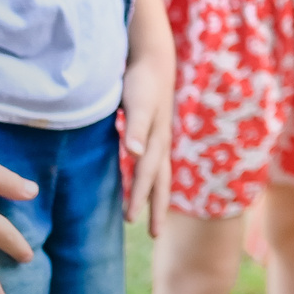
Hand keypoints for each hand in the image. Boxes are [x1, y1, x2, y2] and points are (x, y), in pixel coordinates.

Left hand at [120, 50, 172, 237]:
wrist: (154, 58)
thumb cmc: (143, 80)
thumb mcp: (138, 102)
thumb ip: (135, 127)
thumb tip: (134, 155)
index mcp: (156, 140)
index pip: (147, 176)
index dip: (139, 197)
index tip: (131, 221)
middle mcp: (161, 142)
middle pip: (160, 181)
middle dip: (156, 206)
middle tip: (152, 234)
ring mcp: (160, 137)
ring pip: (160, 173)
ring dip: (155, 195)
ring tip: (149, 215)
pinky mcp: (155, 132)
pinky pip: (155, 163)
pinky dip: (151, 178)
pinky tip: (143, 181)